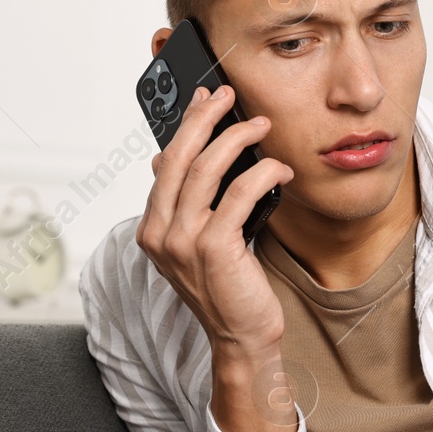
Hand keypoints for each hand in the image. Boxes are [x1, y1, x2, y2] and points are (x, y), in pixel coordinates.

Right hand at [135, 84, 296, 431]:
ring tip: (262, 126)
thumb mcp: (198, 242)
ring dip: (238, 139)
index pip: (165, 163)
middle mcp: (160, 233)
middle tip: (229, 94)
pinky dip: (262, 174)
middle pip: (180, 157)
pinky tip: (280, 170)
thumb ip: (184, 204)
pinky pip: (238, 194)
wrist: (242, 337)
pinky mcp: (214, 248)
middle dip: (205, 118)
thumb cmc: (227, 287)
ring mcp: (183, 242)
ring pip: (206, 169)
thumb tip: (167, 158)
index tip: (204, 98)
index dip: (184, 125)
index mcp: (152, 229)